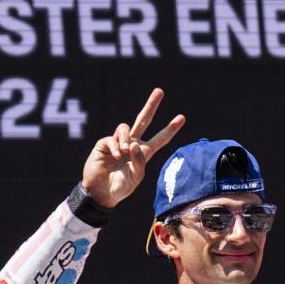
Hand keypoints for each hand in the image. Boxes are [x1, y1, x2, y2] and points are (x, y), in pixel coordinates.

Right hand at [82, 89, 185, 208]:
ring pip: (125, 127)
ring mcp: (118, 142)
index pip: (160, 138)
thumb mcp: (136, 177)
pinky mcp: (105, 144)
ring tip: (124, 153)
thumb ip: (139, 161)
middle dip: (151, 105)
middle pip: (143, 120)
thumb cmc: (121, 187)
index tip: (182, 117)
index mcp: (144, 152)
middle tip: (160, 91)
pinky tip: (115, 156)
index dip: (170, 128)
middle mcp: (133, 144)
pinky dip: (116, 147)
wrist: (102, 192)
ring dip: (126, 139)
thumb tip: (135, 143)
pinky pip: (112, 138)